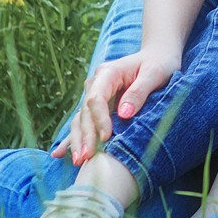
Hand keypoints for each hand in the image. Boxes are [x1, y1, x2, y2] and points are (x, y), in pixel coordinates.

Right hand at [53, 49, 178, 164]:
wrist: (158, 56)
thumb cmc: (159, 63)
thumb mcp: (155, 73)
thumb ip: (139, 91)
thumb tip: (123, 114)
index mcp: (108, 73)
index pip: (96, 98)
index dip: (99, 119)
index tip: (107, 136)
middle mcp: (96, 83)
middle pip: (85, 112)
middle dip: (85, 135)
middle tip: (86, 157)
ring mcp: (95, 95)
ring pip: (81, 120)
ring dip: (78, 140)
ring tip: (79, 161)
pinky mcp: (98, 107)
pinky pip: (83, 123)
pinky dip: (72, 138)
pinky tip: (58, 153)